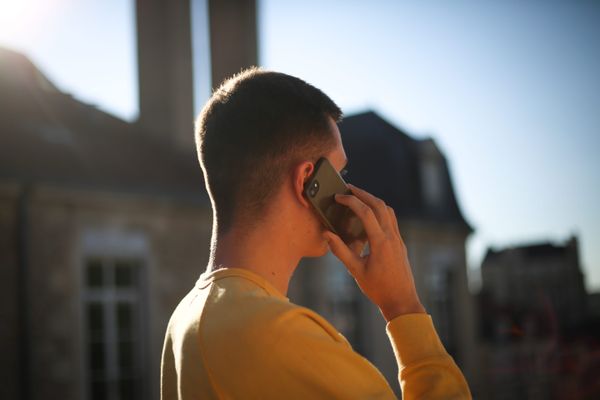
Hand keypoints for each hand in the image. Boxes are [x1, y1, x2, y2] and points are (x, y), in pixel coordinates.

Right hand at [323, 184, 425, 320]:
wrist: (402, 301)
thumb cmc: (378, 289)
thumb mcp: (355, 271)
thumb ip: (340, 251)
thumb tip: (326, 235)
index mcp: (380, 242)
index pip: (366, 212)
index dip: (351, 201)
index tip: (338, 197)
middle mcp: (392, 237)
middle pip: (379, 205)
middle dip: (363, 194)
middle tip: (348, 189)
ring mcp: (398, 239)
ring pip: (388, 211)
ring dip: (373, 201)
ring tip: (358, 198)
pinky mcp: (400, 243)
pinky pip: (391, 220)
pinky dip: (379, 212)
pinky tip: (368, 217)